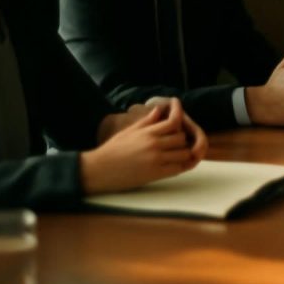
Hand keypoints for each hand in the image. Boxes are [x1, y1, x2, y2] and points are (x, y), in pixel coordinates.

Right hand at [80, 98, 205, 193]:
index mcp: (148, 132)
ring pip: (184, 153)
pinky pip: (178, 169)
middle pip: (182, 137)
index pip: (174, 121)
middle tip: (176, 140)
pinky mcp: (155, 174)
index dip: (180, 114)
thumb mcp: (129, 131)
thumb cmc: (112, 149)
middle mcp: (154, 144)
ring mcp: (156, 159)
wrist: (99, 170)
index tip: (180, 110)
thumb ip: (146, 121)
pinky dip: (180, 166)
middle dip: (181, 138)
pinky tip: (174, 164)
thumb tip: (159, 110)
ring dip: (182, 152)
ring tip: (175, 153)